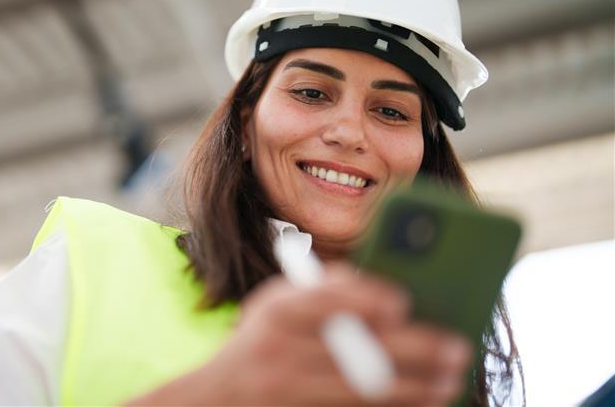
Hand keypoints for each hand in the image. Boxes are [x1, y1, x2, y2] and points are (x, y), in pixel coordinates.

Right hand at [128, 262, 471, 405]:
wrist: (219, 398)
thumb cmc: (261, 342)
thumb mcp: (274, 303)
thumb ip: (321, 288)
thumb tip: (378, 281)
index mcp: (275, 310)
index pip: (320, 300)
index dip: (362, 300)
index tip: (403, 304)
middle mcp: (277, 349)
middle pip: (352, 348)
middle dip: (411, 349)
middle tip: (456, 348)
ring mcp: (287, 389)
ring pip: (360, 389)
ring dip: (413, 387)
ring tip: (449, 380)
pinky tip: (423, 400)